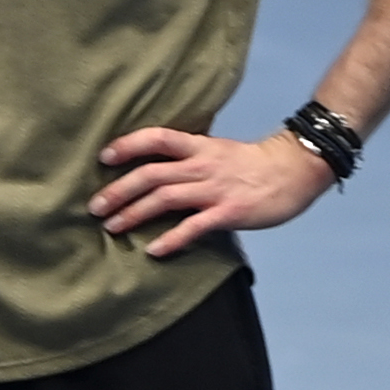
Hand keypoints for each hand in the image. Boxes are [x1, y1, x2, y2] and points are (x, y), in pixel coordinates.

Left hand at [89, 126, 331, 257]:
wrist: (295, 169)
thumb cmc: (254, 164)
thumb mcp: (218, 151)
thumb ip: (190, 157)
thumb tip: (157, 169)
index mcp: (199, 146)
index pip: (157, 139)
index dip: (128, 145)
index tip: (103, 158)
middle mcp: (202, 165)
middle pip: (152, 174)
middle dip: (120, 191)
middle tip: (94, 207)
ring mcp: (215, 189)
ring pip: (165, 198)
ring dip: (135, 213)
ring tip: (113, 228)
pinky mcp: (229, 212)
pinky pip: (194, 226)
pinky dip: (172, 239)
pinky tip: (154, 250)